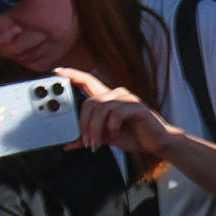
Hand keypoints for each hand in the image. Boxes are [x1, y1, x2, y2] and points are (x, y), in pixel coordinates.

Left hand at [58, 67, 178, 155]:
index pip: (87, 81)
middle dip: (83, 123)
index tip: (57, 72)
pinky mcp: (137, 107)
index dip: (72, 75)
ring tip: (96, 143)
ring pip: (100, 109)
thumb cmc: (133, 136)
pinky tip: (115, 135)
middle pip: (90, 102)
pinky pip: (115, 113)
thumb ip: (88, 136)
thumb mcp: (106, 137)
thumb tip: (68, 144)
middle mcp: (117, 94)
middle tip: (85, 141)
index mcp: (108, 99)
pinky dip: (111, 127)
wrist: (158, 142)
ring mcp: (127, 99)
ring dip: (95, 129)